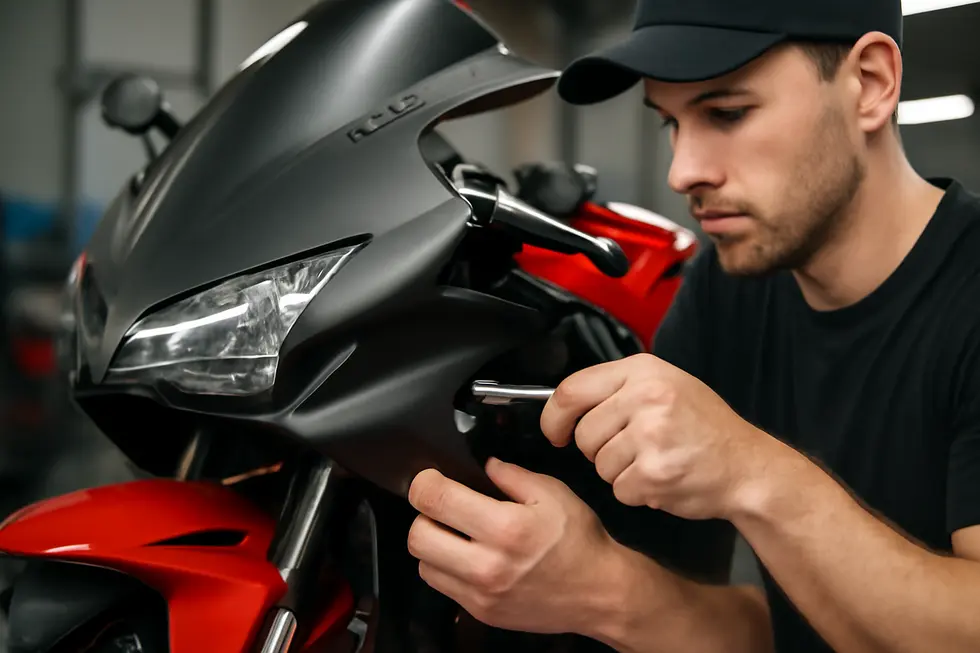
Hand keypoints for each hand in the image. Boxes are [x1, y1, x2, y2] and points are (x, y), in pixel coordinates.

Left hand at [407, 457, 621, 636]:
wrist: (599, 593)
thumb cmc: (580, 542)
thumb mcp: (553, 494)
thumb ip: (511, 475)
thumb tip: (482, 464)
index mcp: (505, 527)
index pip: (435, 499)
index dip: (424, 482)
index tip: (430, 478)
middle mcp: (488, 564)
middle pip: (417, 535)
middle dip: (424, 514)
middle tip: (442, 507)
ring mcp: (481, 593)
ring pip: (422, 563)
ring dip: (432, 543)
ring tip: (456, 533)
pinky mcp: (480, 612)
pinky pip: (440, 585)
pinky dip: (444, 567)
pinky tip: (467, 556)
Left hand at [540, 353, 769, 520]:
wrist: (749, 468)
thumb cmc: (705, 429)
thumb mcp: (665, 387)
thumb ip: (618, 390)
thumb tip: (565, 406)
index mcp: (643, 371)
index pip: (572, 390)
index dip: (554, 417)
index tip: (556, 432)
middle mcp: (646, 396)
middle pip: (584, 433)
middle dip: (598, 450)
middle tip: (633, 450)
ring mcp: (651, 434)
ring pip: (599, 465)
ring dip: (620, 473)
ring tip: (654, 461)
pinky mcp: (654, 471)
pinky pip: (619, 489)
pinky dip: (637, 492)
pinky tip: (663, 479)